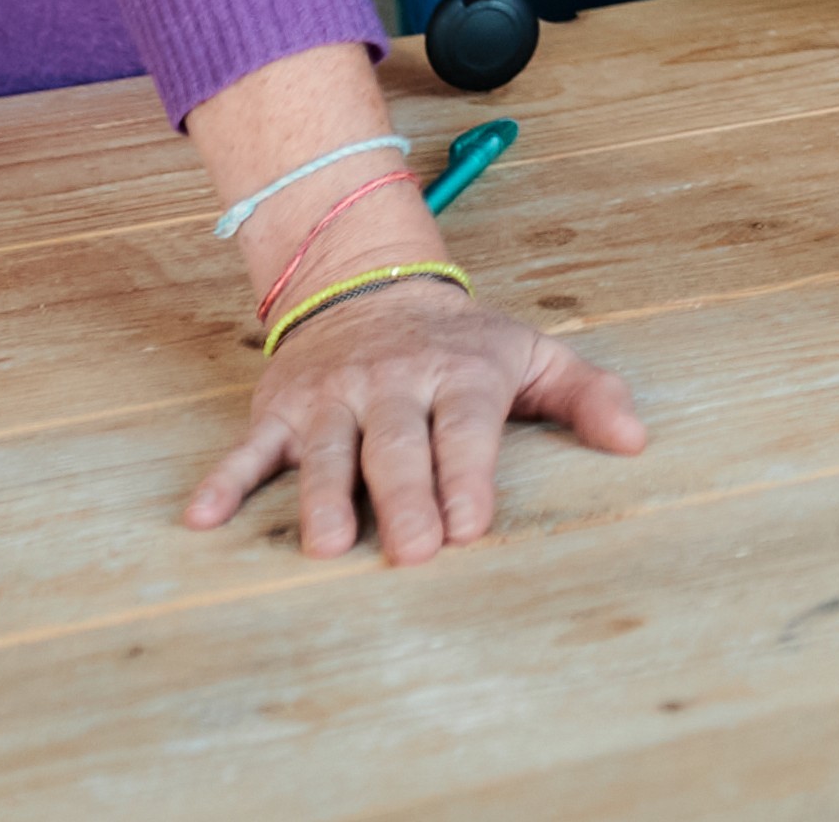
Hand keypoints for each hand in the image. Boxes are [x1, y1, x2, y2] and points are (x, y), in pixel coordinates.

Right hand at [182, 256, 644, 563]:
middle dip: (404, 498)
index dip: (467, 475)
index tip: (470, 523)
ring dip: (321, 496)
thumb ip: (586, 394)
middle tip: (410, 553)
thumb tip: (637, 440)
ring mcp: (332, 396)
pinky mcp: (281, 409)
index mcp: (459, 372)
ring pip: (326, 449)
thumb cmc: (463, 343)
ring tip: (324, 545)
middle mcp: (393, 383)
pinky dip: (224, 479)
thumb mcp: (531, 354)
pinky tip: (202, 517)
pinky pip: (248, 447)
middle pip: (397, 445)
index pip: (465, 426)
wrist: (368, 284)